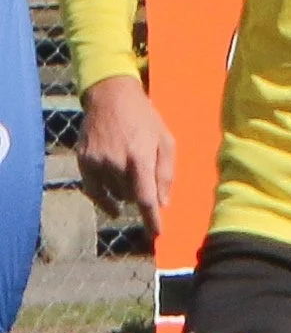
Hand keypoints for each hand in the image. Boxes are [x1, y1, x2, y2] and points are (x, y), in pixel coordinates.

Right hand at [77, 74, 175, 238]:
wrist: (111, 97)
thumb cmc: (145, 118)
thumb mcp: (166, 140)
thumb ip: (166, 173)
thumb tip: (164, 203)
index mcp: (140, 157)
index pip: (146, 197)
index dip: (152, 219)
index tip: (157, 235)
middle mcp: (115, 163)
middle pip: (131, 195)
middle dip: (142, 193)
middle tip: (146, 174)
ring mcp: (96, 163)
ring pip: (115, 193)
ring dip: (125, 191)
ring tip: (130, 167)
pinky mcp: (83, 162)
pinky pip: (93, 191)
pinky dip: (104, 201)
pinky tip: (114, 207)